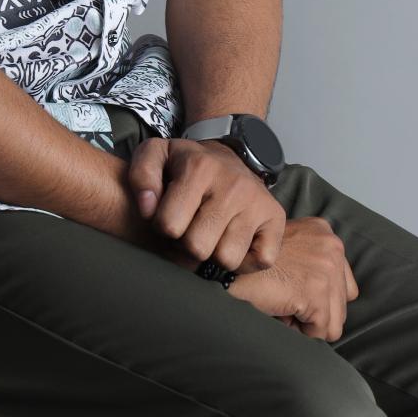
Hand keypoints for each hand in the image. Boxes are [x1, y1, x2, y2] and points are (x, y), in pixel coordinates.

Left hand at [126, 136, 285, 273]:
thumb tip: (147, 208)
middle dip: (187, 244)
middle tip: (190, 227)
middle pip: (197, 248)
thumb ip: (141, 177)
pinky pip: (260, 261)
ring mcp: (257, 202)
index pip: (169, 225)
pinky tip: (233, 240)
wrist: (229, 155)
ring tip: (211, 233)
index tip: (169, 215)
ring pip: (227, 259)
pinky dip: (245, 260)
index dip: (163, 226)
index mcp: (199, 167)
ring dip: (214, 253)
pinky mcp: (276, 219)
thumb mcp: (156, 156)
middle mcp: (232, 184)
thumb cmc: (187, 165)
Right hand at [228, 216, 359, 341]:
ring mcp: (326, 267)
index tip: (292, 290)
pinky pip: (320, 332)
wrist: (225, 266)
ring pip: (334, 323)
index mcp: (324, 232)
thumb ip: (313, 264)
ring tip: (281, 305)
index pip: (344, 284)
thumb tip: (331, 307)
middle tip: (283, 299)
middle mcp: (332, 245)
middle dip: (313, 313)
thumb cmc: (250, 262)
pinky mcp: (316, 290)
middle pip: (342, 305)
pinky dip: (299, 331)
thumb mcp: (290, 249)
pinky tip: (279, 310)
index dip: (318, 298)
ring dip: (306, 323)